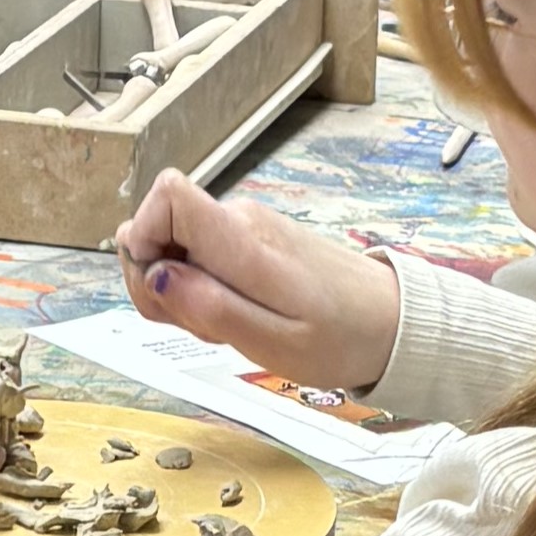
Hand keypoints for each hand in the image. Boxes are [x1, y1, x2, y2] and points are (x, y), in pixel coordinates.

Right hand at [114, 170, 400, 392]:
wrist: (392, 324)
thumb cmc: (340, 338)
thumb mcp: (273, 342)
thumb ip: (209, 307)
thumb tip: (154, 272)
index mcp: (243, 239)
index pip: (166, 193)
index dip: (143, 238)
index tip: (160, 289)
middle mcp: (239, 219)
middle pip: (159, 227)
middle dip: (159, 284)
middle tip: (207, 326)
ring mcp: (245, 227)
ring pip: (175, 247)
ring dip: (182, 293)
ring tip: (230, 326)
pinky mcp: (251, 239)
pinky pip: (199, 256)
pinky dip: (203, 290)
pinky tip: (237, 316)